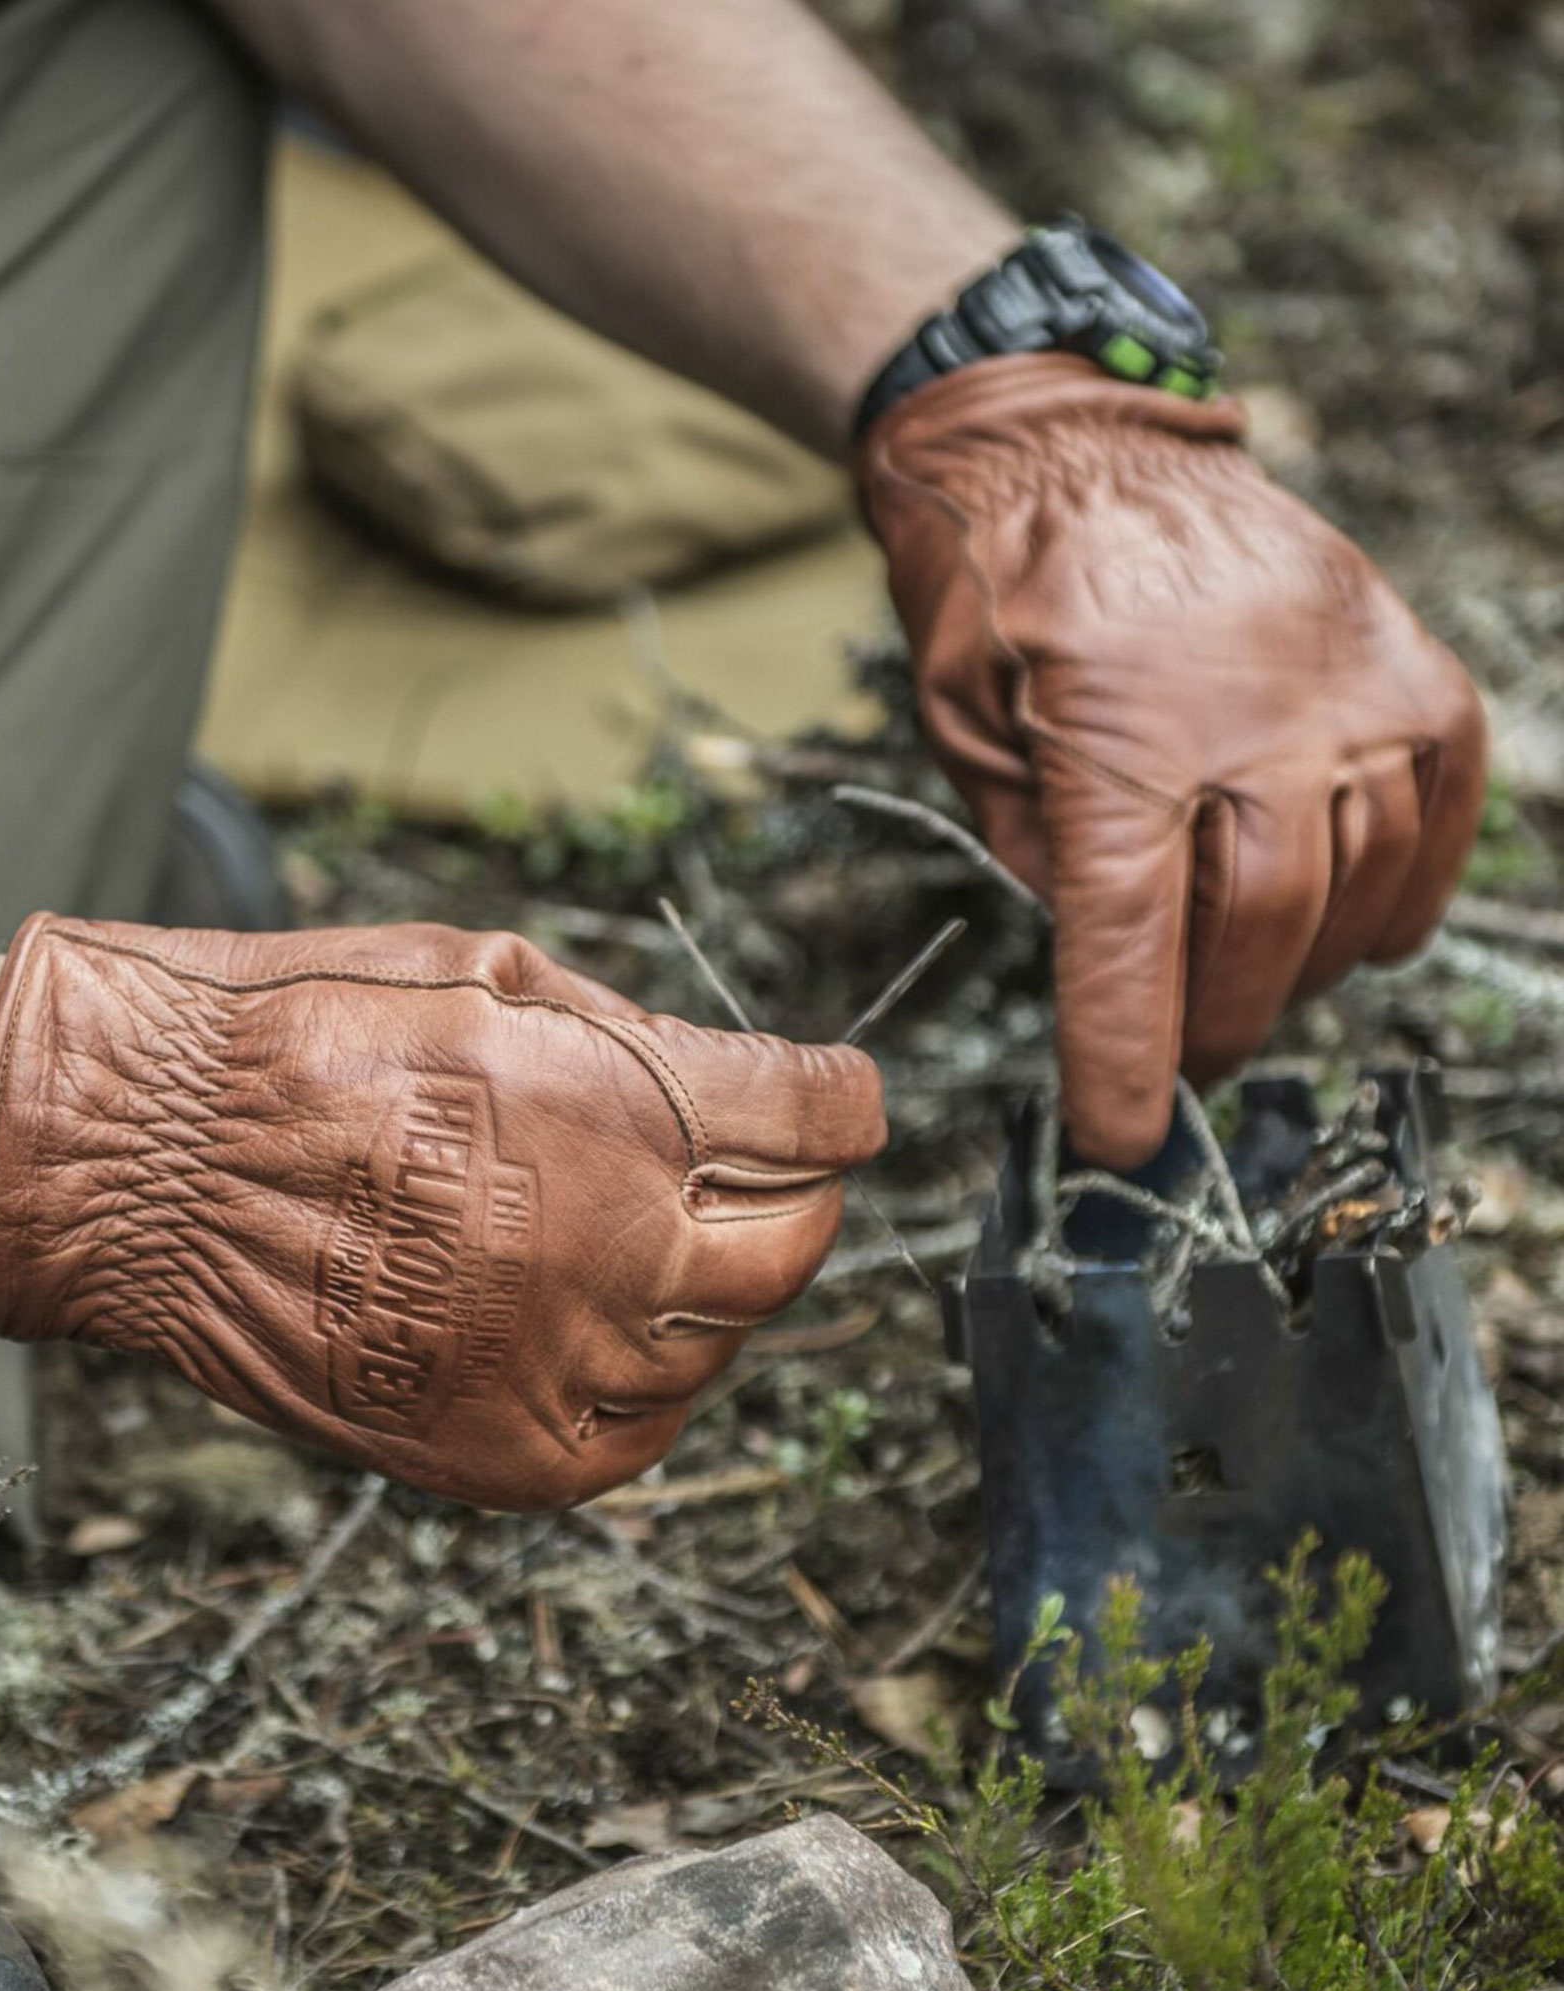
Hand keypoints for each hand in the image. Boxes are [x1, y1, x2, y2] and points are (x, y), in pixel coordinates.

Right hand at [0, 917, 884, 1508]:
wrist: (135, 1165)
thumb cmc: (292, 1040)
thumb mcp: (479, 971)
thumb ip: (627, 1035)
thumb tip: (720, 1079)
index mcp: (623, 1108)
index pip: (821, 1118)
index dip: (838, 1103)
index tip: (832, 1102)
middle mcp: (615, 1247)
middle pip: (793, 1246)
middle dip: (791, 1202)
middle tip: (753, 1180)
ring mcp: (559, 1364)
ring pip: (716, 1345)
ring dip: (698, 1291)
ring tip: (623, 1245)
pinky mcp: (499, 1455)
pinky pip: (636, 1438)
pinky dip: (642, 1386)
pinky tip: (591, 1333)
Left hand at [858, 355, 1486, 1170]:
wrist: (1069, 438)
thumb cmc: (995, 596)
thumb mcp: (965, 736)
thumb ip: (1045, 851)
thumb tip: (1124, 960)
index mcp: (1114, 736)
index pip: (1128, 940)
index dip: (1126, 1056)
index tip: (1122, 1139)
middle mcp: (1249, 710)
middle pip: (1262, 921)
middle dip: (1221, 1022)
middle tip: (1190, 1067)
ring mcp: (1345, 677)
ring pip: (1356, 876)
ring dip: (1307, 967)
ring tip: (1258, 995)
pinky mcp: (1403, 656)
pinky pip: (1437, 802)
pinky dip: (1405, 884)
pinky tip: (1359, 928)